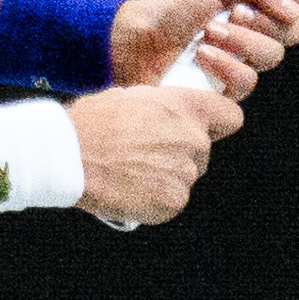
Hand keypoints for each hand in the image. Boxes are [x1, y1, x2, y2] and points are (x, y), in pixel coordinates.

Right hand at [70, 80, 240, 226]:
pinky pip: (170, 202)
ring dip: (163, 178)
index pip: (230, 116)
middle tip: (143, 154)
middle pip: (202, 152)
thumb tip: (164, 115)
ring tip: (129, 172)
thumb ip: (160, 107)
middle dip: (179, 154)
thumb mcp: (129, 97)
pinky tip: (128, 190)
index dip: (217, 123)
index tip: (204, 129)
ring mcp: (185, 174)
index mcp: (186, 108)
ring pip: (184, 177)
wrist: (67, 157)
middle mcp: (194, 140)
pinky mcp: (173, 202)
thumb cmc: (90, 124)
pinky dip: (152, 200)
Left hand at [113, 0, 298, 96]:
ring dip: (241, 41)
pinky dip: (226, 65)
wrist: (131, 40)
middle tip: (233, 13)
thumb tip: (295, 5)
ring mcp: (242, 63)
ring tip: (207, 34)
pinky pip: (247, 82)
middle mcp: (254, 33)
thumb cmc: (166, 9)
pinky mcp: (226, 91)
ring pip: (273, 56)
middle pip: (294, 30)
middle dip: (264, 20)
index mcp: (254, 3)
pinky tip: (203, 56)